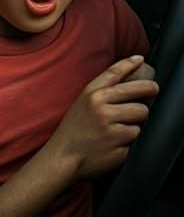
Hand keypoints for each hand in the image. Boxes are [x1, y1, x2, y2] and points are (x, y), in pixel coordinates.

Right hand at [48, 55, 159, 181]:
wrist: (64, 156)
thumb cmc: (74, 130)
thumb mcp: (82, 104)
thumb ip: (102, 94)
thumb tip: (129, 83)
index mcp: (91, 94)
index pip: (114, 73)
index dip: (129, 64)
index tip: (140, 59)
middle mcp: (101, 106)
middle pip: (140, 93)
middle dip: (150, 92)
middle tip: (152, 92)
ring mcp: (112, 125)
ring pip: (141, 115)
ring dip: (136, 120)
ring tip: (121, 126)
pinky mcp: (120, 143)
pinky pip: (136, 135)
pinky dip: (129, 139)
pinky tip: (115, 141)